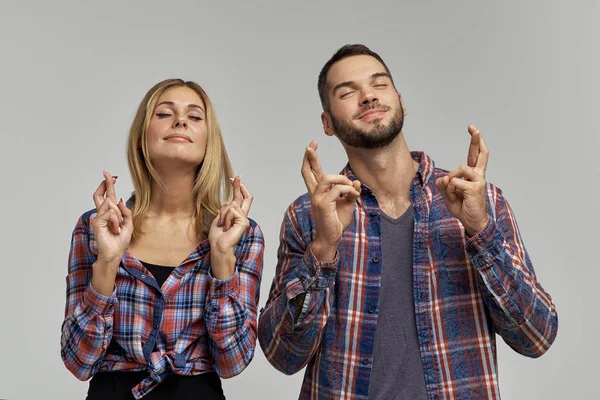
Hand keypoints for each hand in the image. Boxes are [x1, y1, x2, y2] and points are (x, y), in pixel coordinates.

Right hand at [91, 171, 132, 294]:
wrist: (115, 253)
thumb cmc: (120, 241)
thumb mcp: (129, 224)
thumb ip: (126, 212)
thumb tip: (119, 200)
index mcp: (110, 214)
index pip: (108, 197)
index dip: (109, 186)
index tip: (112, 176)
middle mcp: (103, 214)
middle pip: (101, 195)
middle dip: (105, 183)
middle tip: (107, 173)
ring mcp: (99, 218)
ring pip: (109, 205)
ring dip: (118, 216)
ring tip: (117, 228)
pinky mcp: (97, 222)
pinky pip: (110, 214)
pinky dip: (115, 220)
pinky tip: (115, 229)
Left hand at [208, 176, 252, 278]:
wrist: (219, 246)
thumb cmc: (218, 235)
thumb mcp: (220, 218)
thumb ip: (226, 210)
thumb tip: (228, 201)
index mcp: (237, 215)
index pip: (241, 198)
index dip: (238, 188)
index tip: (234, 179)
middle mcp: (243, 215)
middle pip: (245, 197)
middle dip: (239, 186)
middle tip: (236, 177)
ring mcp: (244, 218)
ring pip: (231, 205)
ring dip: (223, 214)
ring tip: (223, 225)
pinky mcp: (244, 221)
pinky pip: (232, 211)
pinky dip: (226, 218)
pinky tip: (227, 227)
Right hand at [301, 141, 360, 260]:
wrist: (331, 237)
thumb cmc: (336, 221)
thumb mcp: (347, 203)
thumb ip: (350, 192)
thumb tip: (356, 182)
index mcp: (319, 192)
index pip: (312, 172)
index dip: (311, 159)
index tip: (311, 146)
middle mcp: (315, 193)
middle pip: (308, 171)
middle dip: (310, 157)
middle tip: (310, 145)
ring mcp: (317, 198)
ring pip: (326, 178)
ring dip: (341, 179)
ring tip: (349, 186)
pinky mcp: (323, 204)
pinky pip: (337, 189)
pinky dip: (347, 189)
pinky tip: (352, 195)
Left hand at [435, 125, 489, 236]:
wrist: (472, 222)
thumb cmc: (462, 207)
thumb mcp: (448, 194)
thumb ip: (443, 185)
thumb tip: (444, 178)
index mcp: (473, 175)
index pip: (475, 156)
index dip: (475, 142)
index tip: (473, 129)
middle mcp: (478, 176)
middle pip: (479, 154)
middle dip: (476, 140)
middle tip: (474, 129)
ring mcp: (478, 181)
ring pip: (460, 168)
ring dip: (451, 178)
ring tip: (452, 190)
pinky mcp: (475, 188)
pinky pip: (456, 182)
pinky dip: (450, 188)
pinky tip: (455, 195)